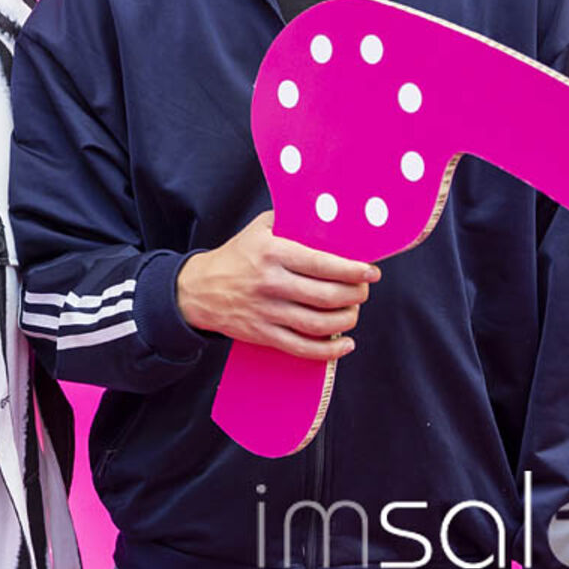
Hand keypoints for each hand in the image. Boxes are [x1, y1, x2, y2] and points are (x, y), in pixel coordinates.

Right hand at [176, 211, 379, 360]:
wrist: (197, 290)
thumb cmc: (236, 256)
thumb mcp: (258, 229)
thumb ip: (290, 221)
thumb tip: (328, 218)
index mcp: (272, 253)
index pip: (321, 263)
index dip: (352, 270)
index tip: (371, 272)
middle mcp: (271, 283)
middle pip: (326, 295)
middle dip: (355, 294)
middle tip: (362, 290)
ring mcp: (267, 312)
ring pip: (319, 323)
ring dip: (346, 319)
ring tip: (353, 311)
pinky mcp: (263, 334)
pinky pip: (302, 348)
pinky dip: (329, 350)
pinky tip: (344, 343)